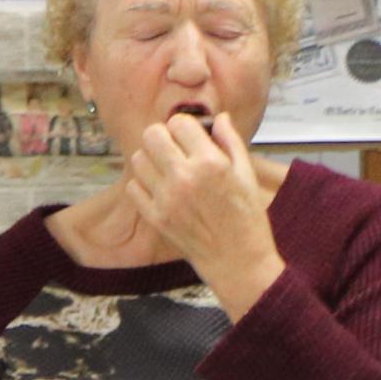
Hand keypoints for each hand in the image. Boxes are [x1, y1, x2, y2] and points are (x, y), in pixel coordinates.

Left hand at [123, 111, 282, 310]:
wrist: (238, 261)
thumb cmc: (247, 218)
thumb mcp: (247, 175)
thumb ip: (231, 141)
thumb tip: (219, 118)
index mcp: (210, 162)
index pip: (179, 123)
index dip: (185, 126)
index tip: (191, 137)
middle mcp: (184, 177)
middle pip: (151, 135)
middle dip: (163, 137)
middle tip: (175, 149)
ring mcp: (166, 198)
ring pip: (138, 159)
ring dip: (151, 159)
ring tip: (167, 169)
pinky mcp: (155, 217)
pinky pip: (133, 187)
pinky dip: (143, 184)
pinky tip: (160, 189)